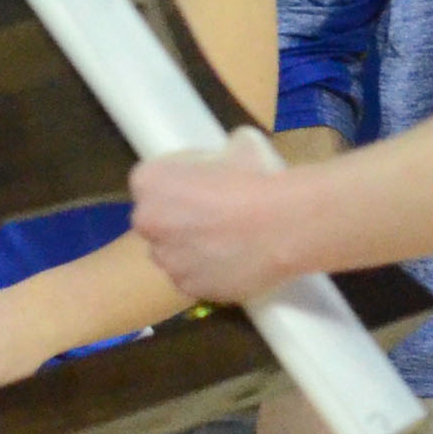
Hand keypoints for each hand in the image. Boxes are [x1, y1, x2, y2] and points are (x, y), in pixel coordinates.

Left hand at [127, 128, 312, 304]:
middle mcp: (146, 222)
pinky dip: (210, 274)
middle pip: (157, 220)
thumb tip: (231, 153)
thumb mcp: (239, 145)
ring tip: (230, 241)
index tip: (204, 185)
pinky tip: (235, 262)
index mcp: (149, 182)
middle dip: (179, 219)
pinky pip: (195, 279)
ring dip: (192, 249)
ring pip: (173, 253)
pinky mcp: (188, 288)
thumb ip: (222, 154)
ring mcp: (166, 259)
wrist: (285, 223)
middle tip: (215, 215)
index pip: (153, 181)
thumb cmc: (257, 178)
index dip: (180, 183)